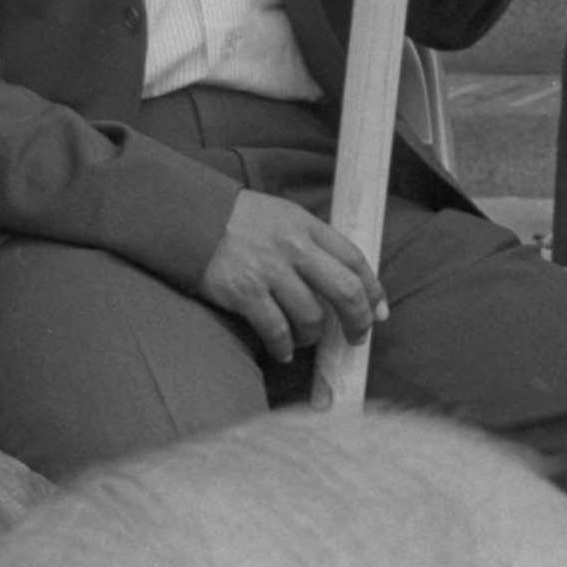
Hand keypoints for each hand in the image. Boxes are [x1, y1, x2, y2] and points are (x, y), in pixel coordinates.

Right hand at [196, 189, 388, 367]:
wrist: (187, 218)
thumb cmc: (235, 219)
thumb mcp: (280, 215)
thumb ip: (310, 240)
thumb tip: (341, 279)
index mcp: (305, 225)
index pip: (354, 259)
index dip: (373, 290)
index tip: (379, 311)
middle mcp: (292, 247)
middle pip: (345, 291)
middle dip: (358, 320)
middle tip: (357, 337)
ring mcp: (268, 270)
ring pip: (311, 316)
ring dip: (313, 335)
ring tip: (305, 339)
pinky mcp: (244, 292)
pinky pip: (276, 329)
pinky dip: (283, 346)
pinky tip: (282, 351)